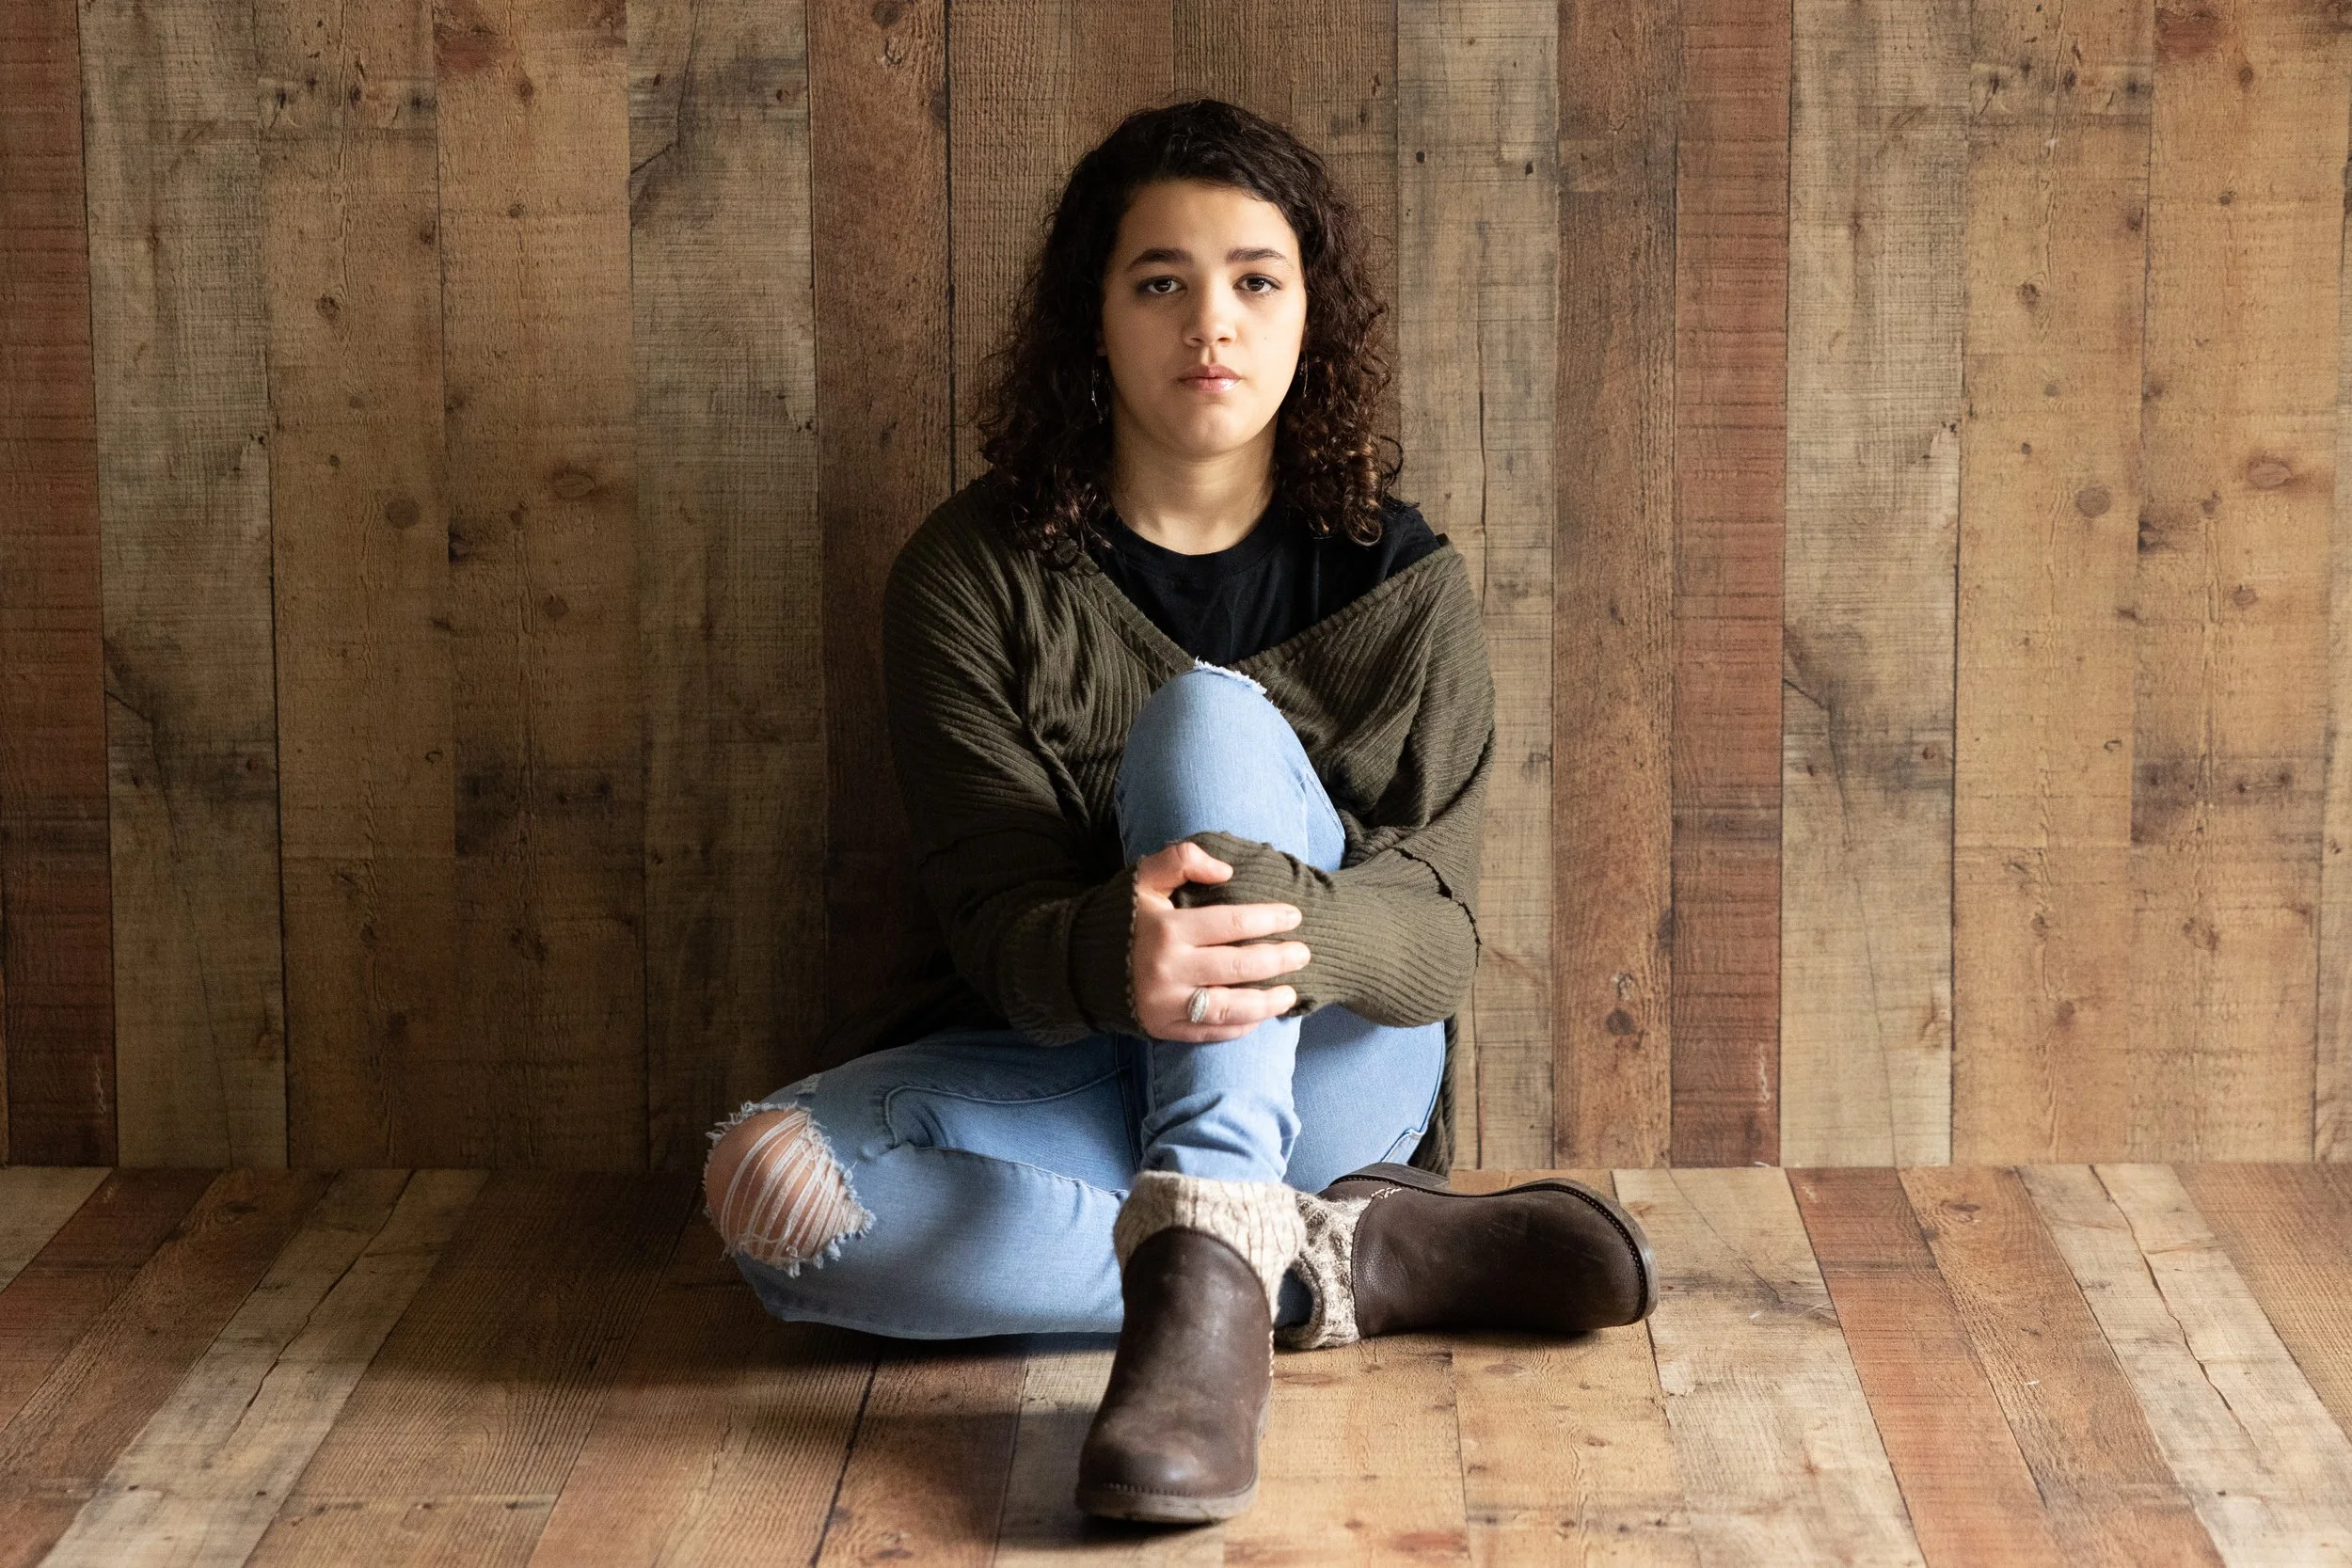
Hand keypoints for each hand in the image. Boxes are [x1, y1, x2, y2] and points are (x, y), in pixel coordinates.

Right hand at [1130, 839, 1310, 1041]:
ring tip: (1290, 994)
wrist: (1075, 964)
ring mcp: (1167, 1004)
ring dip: (1266, 1003)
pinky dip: (1239, 1027)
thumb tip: (1226, 871)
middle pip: (1238, 966)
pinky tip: (1258, 1017)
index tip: (1293, 916)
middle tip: (1303, 953)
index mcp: (1167, 929)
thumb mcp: (1143, 878)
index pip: (1231, 923)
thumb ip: (1182, 860)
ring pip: (1230, 1008)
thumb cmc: (1119, 917)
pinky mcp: (1163, 1029)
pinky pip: (1210, 1033)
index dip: (1267, 918)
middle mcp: (1169, 970)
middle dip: (1278, 959)